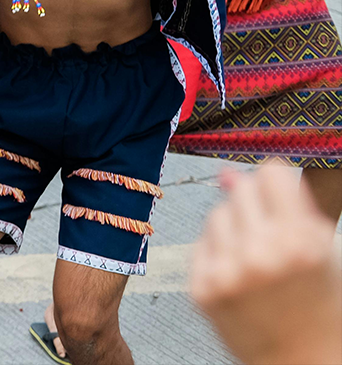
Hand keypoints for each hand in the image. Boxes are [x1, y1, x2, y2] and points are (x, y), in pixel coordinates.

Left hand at [191, 164, 341, 364]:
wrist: (304, 360)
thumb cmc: (317, 299)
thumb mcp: (318, 248)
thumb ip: (282, 205)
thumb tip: (226, 172)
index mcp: (300, 242)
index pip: (270, 172)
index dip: (276, 183)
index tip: (280, 197)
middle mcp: (260, 254)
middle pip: (240, 189)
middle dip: (255, 206)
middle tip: (272, 236)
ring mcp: (228, 273)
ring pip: (216, 214)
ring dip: (234, 228)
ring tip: (257, 259)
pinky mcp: (202, 289)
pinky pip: (201, 243)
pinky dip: (217, 252)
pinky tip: (240, 275)